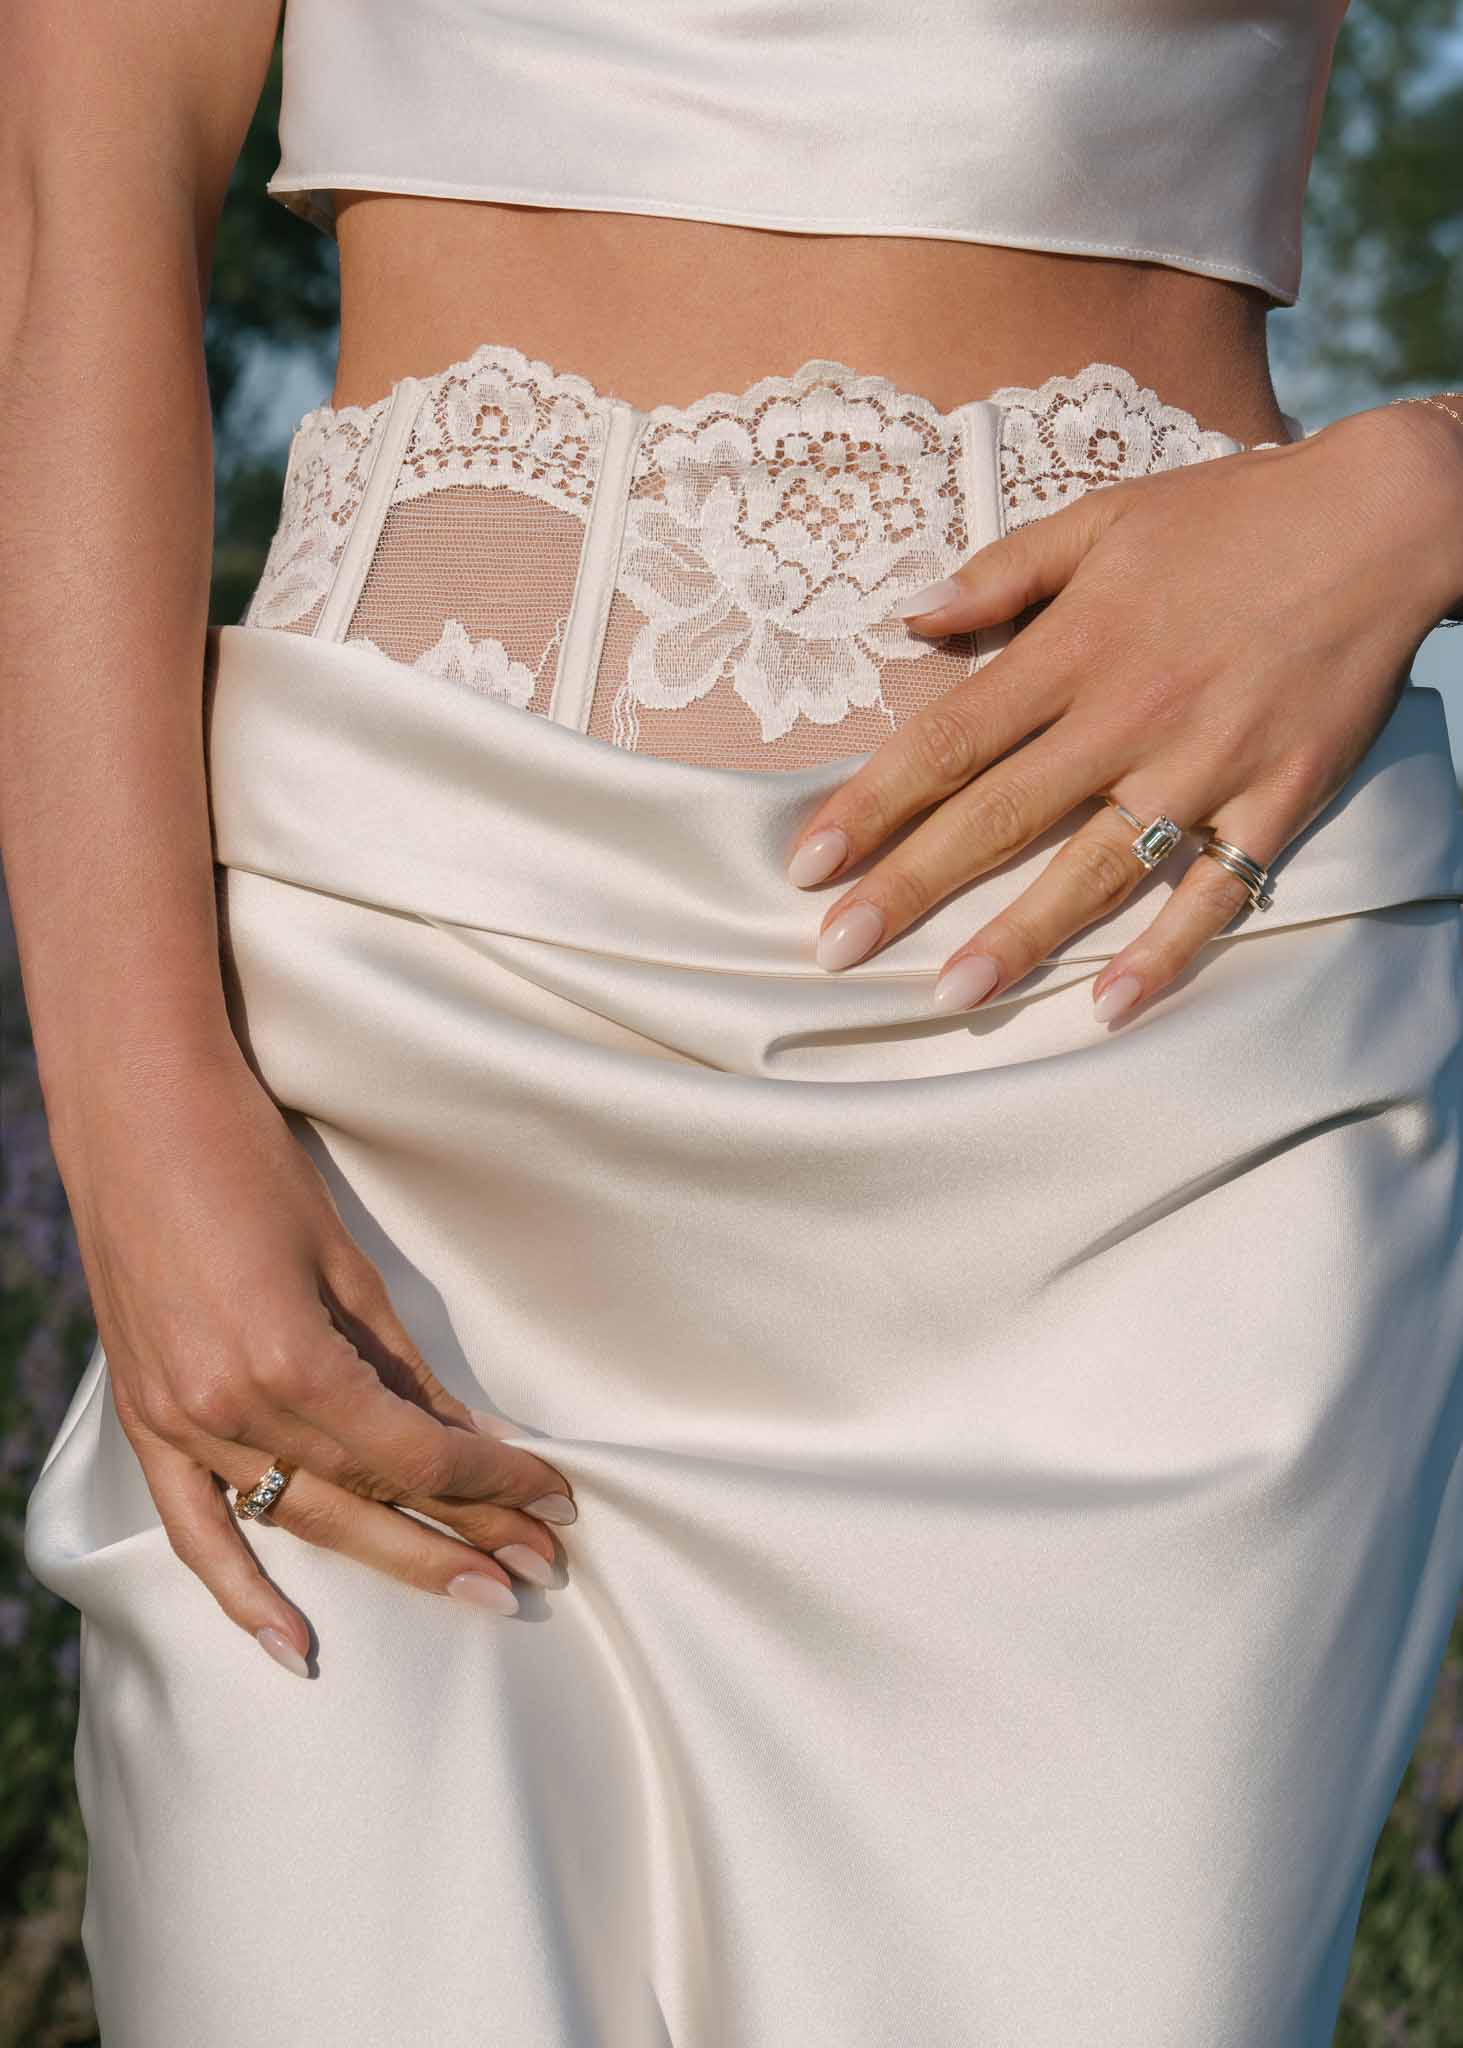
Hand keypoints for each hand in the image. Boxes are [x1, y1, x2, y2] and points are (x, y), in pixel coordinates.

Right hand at [56, 1037, 577, 1674]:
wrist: (134, 1113)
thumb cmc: (250, 1163)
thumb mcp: (345, 1262)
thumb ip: (400, 1367)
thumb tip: (462, 1436)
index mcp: (291, 1363)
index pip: (415, 1454)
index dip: (492, 1481)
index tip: (552, 1492)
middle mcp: (230, 1410)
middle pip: (370, 1500)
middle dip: (465, 1537)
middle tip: (540, 1568)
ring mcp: (179, 1423)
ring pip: (303, 1519)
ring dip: (394, 1558)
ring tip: (477, 1589)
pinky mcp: (146, 1419)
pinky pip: (195, 1529)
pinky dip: (242, 1592)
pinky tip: (295, 1646)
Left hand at [783, 399, 1462, 1022]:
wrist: (1387, 518)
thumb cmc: (1235, 514)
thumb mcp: (1106, 515)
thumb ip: (1004, 571)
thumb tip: (912, 615)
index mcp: (1076, 646)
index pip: (948, 740)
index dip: (872, 804)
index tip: (808, 862)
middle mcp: (1128, 714)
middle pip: (998, 816)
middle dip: (910, 888)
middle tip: (836, 951)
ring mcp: (1206, 764)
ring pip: (1096, 869)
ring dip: (1019, 938)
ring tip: (951, 996)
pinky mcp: (1277, 798)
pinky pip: (1216, 892)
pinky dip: (1166, 954)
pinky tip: (1109, 1006)